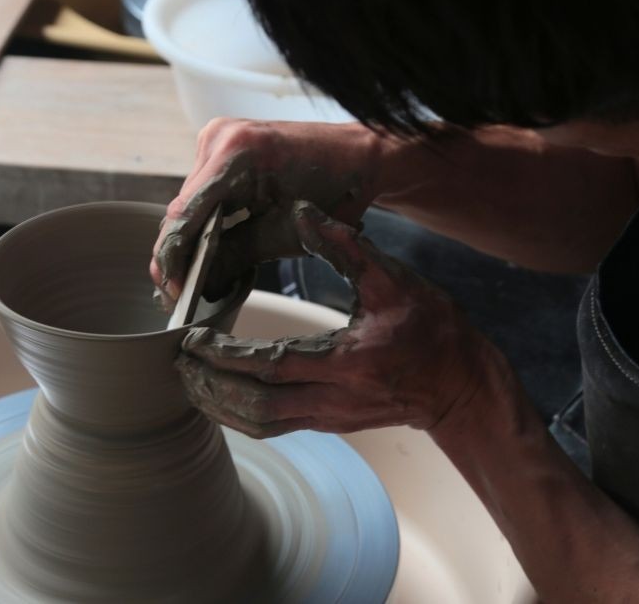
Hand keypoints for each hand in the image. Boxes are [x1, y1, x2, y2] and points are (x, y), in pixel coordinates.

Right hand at [150, 118, 382, 307]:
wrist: (358, 156)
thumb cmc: (337, 191)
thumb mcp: (286, 235)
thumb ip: (237, 255)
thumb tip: (200, 284)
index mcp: (237, 153)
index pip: (186, 213)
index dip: (173, 256)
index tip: (171, 289)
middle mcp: (220, 137)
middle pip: (182, 208)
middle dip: (177, 251)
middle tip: (176, 293)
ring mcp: (218, 136)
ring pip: (189, 202)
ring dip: (188, 237)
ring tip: (188, 277)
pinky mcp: (222, 145)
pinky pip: (202, 190)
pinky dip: (202, 220)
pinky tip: (204, 249)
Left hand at [176, 201, 505, 437]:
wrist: (461, 385)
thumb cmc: (431, 329)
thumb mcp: (393, 280)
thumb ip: (344, 247)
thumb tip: (302, 211)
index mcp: (348, 362)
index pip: (273, 366)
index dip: (227, 357)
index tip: (194, 340)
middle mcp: (335, 399)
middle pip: (257, 404)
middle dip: (210, 386)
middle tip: (177, 363)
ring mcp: (330, 417)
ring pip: (262, 423)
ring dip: (219, 406)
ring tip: (187, 381)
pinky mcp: (328, 423)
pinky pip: (274, 426)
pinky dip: (239, 414)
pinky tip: (217, 397)